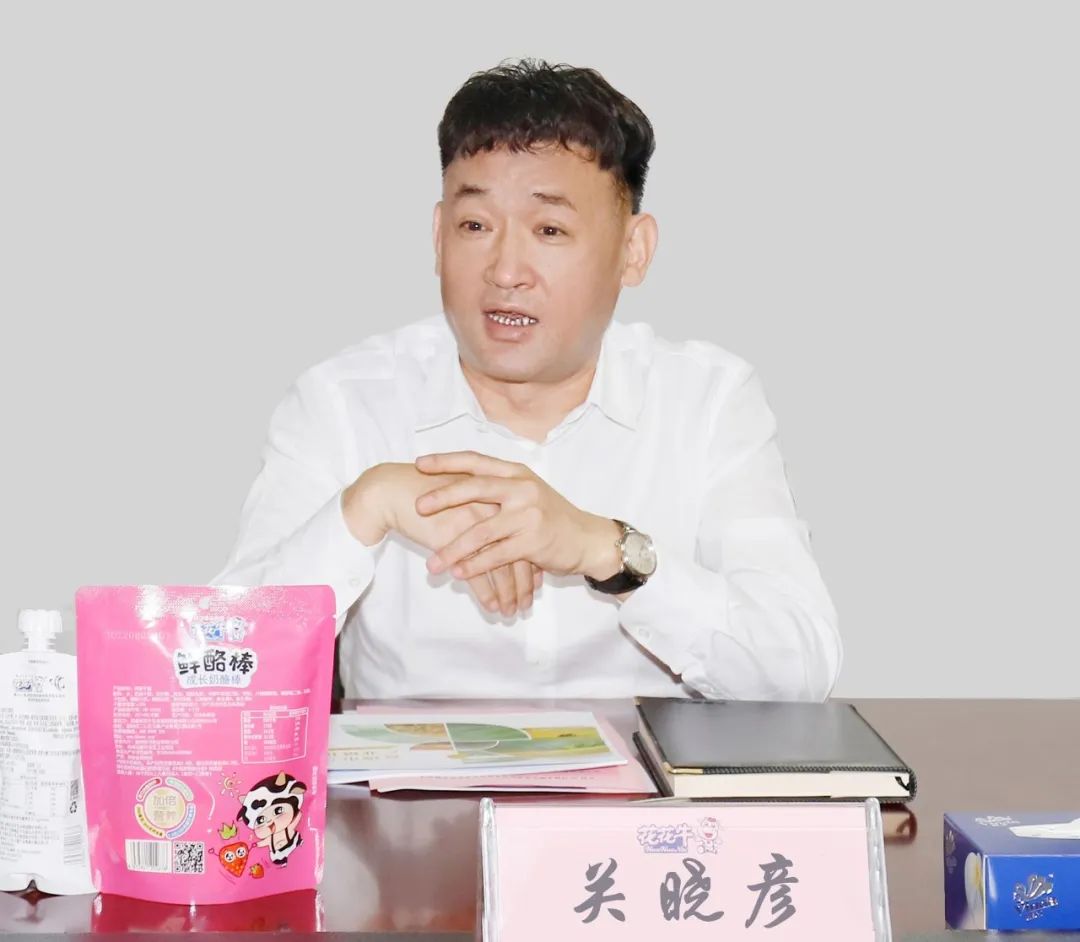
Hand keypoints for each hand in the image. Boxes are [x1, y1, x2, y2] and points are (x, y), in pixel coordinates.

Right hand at [343, 463, 540, 615]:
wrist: (395, 490)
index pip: (525, 534)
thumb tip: (507, 539)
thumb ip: (488, 514)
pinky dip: (487, 594)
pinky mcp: (452, 539)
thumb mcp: (467, 498)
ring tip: (511, 612)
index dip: (532, 561)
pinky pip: (476, 574)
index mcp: (498, 495)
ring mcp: (473, 524)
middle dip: (524, 583)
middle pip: (518, 552)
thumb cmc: (430, 493)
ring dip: (507, 594)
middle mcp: (491, 508)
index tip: (538, 581)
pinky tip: (492, 608)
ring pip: (500, 566)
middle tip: (527, 604)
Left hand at [414, 451, 622, 581]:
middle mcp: (522, 489)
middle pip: (475, 488)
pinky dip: (474, 566)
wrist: (588, 539)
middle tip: (417, 506)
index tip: (420, 463)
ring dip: (453, 549)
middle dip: (443, 497)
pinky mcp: (533, 541)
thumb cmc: (552, 518)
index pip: (477, 461)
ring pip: (481, 531)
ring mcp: (528, 515)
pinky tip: (458, 574)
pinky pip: (495, 555)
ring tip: (432, 564)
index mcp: (517, 474)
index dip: (447, 461)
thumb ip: (499, 490)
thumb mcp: (528, 494)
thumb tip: (457, 488)